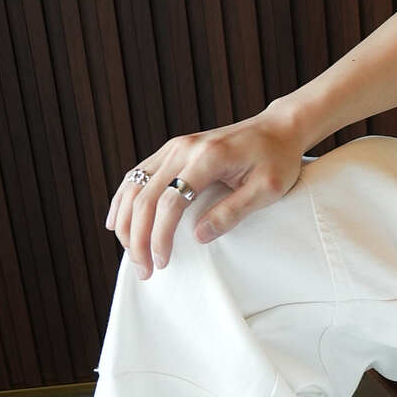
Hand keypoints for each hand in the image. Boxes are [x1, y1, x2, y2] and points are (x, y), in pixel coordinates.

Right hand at [106, 107, 307, 277]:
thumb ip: (232, 212)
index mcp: (208, 157)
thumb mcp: (267, 189)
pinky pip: (138, 175)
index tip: (162, 262)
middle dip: (138, 237)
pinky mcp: (173, 149)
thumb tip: (198, 237)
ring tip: (130, 253)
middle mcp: (184, 147)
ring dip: (126, 222)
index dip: (160, 236)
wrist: (279, 128)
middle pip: (145, 196)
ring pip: (134, 185)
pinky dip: (124, 200)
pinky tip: (117, 222)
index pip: (170, 201)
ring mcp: (175, 146)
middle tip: (143, 269)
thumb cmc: (278, 158)